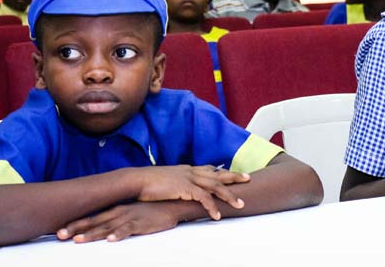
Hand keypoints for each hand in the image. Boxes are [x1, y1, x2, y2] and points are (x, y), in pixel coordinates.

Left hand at [57, 201, 183, 242]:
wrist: (172, 204)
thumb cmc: (151, 210)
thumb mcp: (131, 212)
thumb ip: (116, 219)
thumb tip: (102, 227)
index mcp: (115, 211)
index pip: (91, 218)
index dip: (75, 224)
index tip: (59, 230)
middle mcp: (119, 213)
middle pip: (94, 223)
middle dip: (76, 229)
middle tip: (60, 235)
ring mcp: (130, 218)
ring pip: (107, 227)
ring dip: (93, 234)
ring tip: (79, 240)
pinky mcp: (141, 223)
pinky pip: (129, 230)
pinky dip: (119, 234)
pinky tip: (111, 239)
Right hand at [134, 165, 249, 218]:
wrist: (136, 181)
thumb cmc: (146, 183)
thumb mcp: (164, 180)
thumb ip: (174, 183)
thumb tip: (176, 188)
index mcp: (186, 169)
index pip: (208, 168)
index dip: (221, 171)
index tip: (232, 172)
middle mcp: (190, 171)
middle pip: (218, 173)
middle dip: (234, 176)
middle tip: (248, 178)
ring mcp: (189, 179)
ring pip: (216, 186)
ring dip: (229, 196)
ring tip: (240, 204)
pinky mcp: (185, 188)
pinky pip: (204, 198)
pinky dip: (212, 207)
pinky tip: (217, 216)